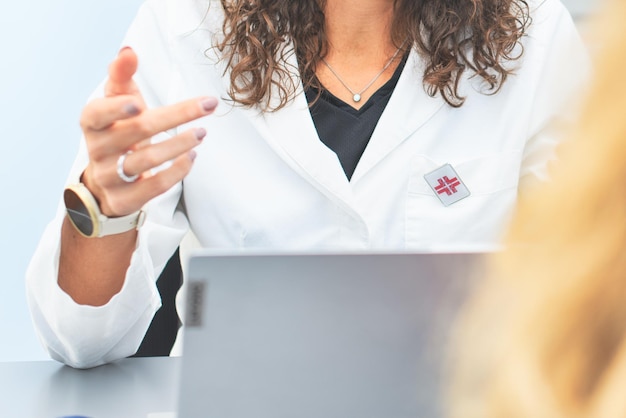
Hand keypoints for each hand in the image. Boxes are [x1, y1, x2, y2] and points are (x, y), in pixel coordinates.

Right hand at [79, 47, 217, 216]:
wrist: (107, 182)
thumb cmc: (118, 131)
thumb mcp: (117, 102)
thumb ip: (121, 76)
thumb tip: (128, 50)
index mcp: (92, 123)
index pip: (97, 113)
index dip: (115, 109)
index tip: (138, 102)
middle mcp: (96, 150)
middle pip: (137, 131)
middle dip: (176, 116)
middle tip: (207, 106)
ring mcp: (109, 177)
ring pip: (147, 160)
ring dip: (179, 144)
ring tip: (202, 133)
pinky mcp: (124, 199)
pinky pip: (154, 186)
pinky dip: (177, 171)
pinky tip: (193, 157)